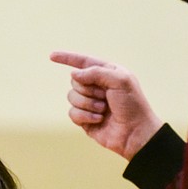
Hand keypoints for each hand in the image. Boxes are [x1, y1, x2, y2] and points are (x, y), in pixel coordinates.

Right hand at [49, 51, 163, 160]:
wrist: (135, 133)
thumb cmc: (132, 105)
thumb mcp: (120, 80)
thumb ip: (96, 72)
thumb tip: (74, 74)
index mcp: (107, 73)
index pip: (83, 62)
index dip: (67, 58)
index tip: (52, 56)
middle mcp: (97, 86)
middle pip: (75, 80)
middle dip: (88, 89)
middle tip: (105, 97)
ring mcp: (90, 103)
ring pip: (71, 96)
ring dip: (88, 104)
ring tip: (104, 110)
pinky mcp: (85, 118)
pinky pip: (72, 112)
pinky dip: (85, 116)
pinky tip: (98, 120)